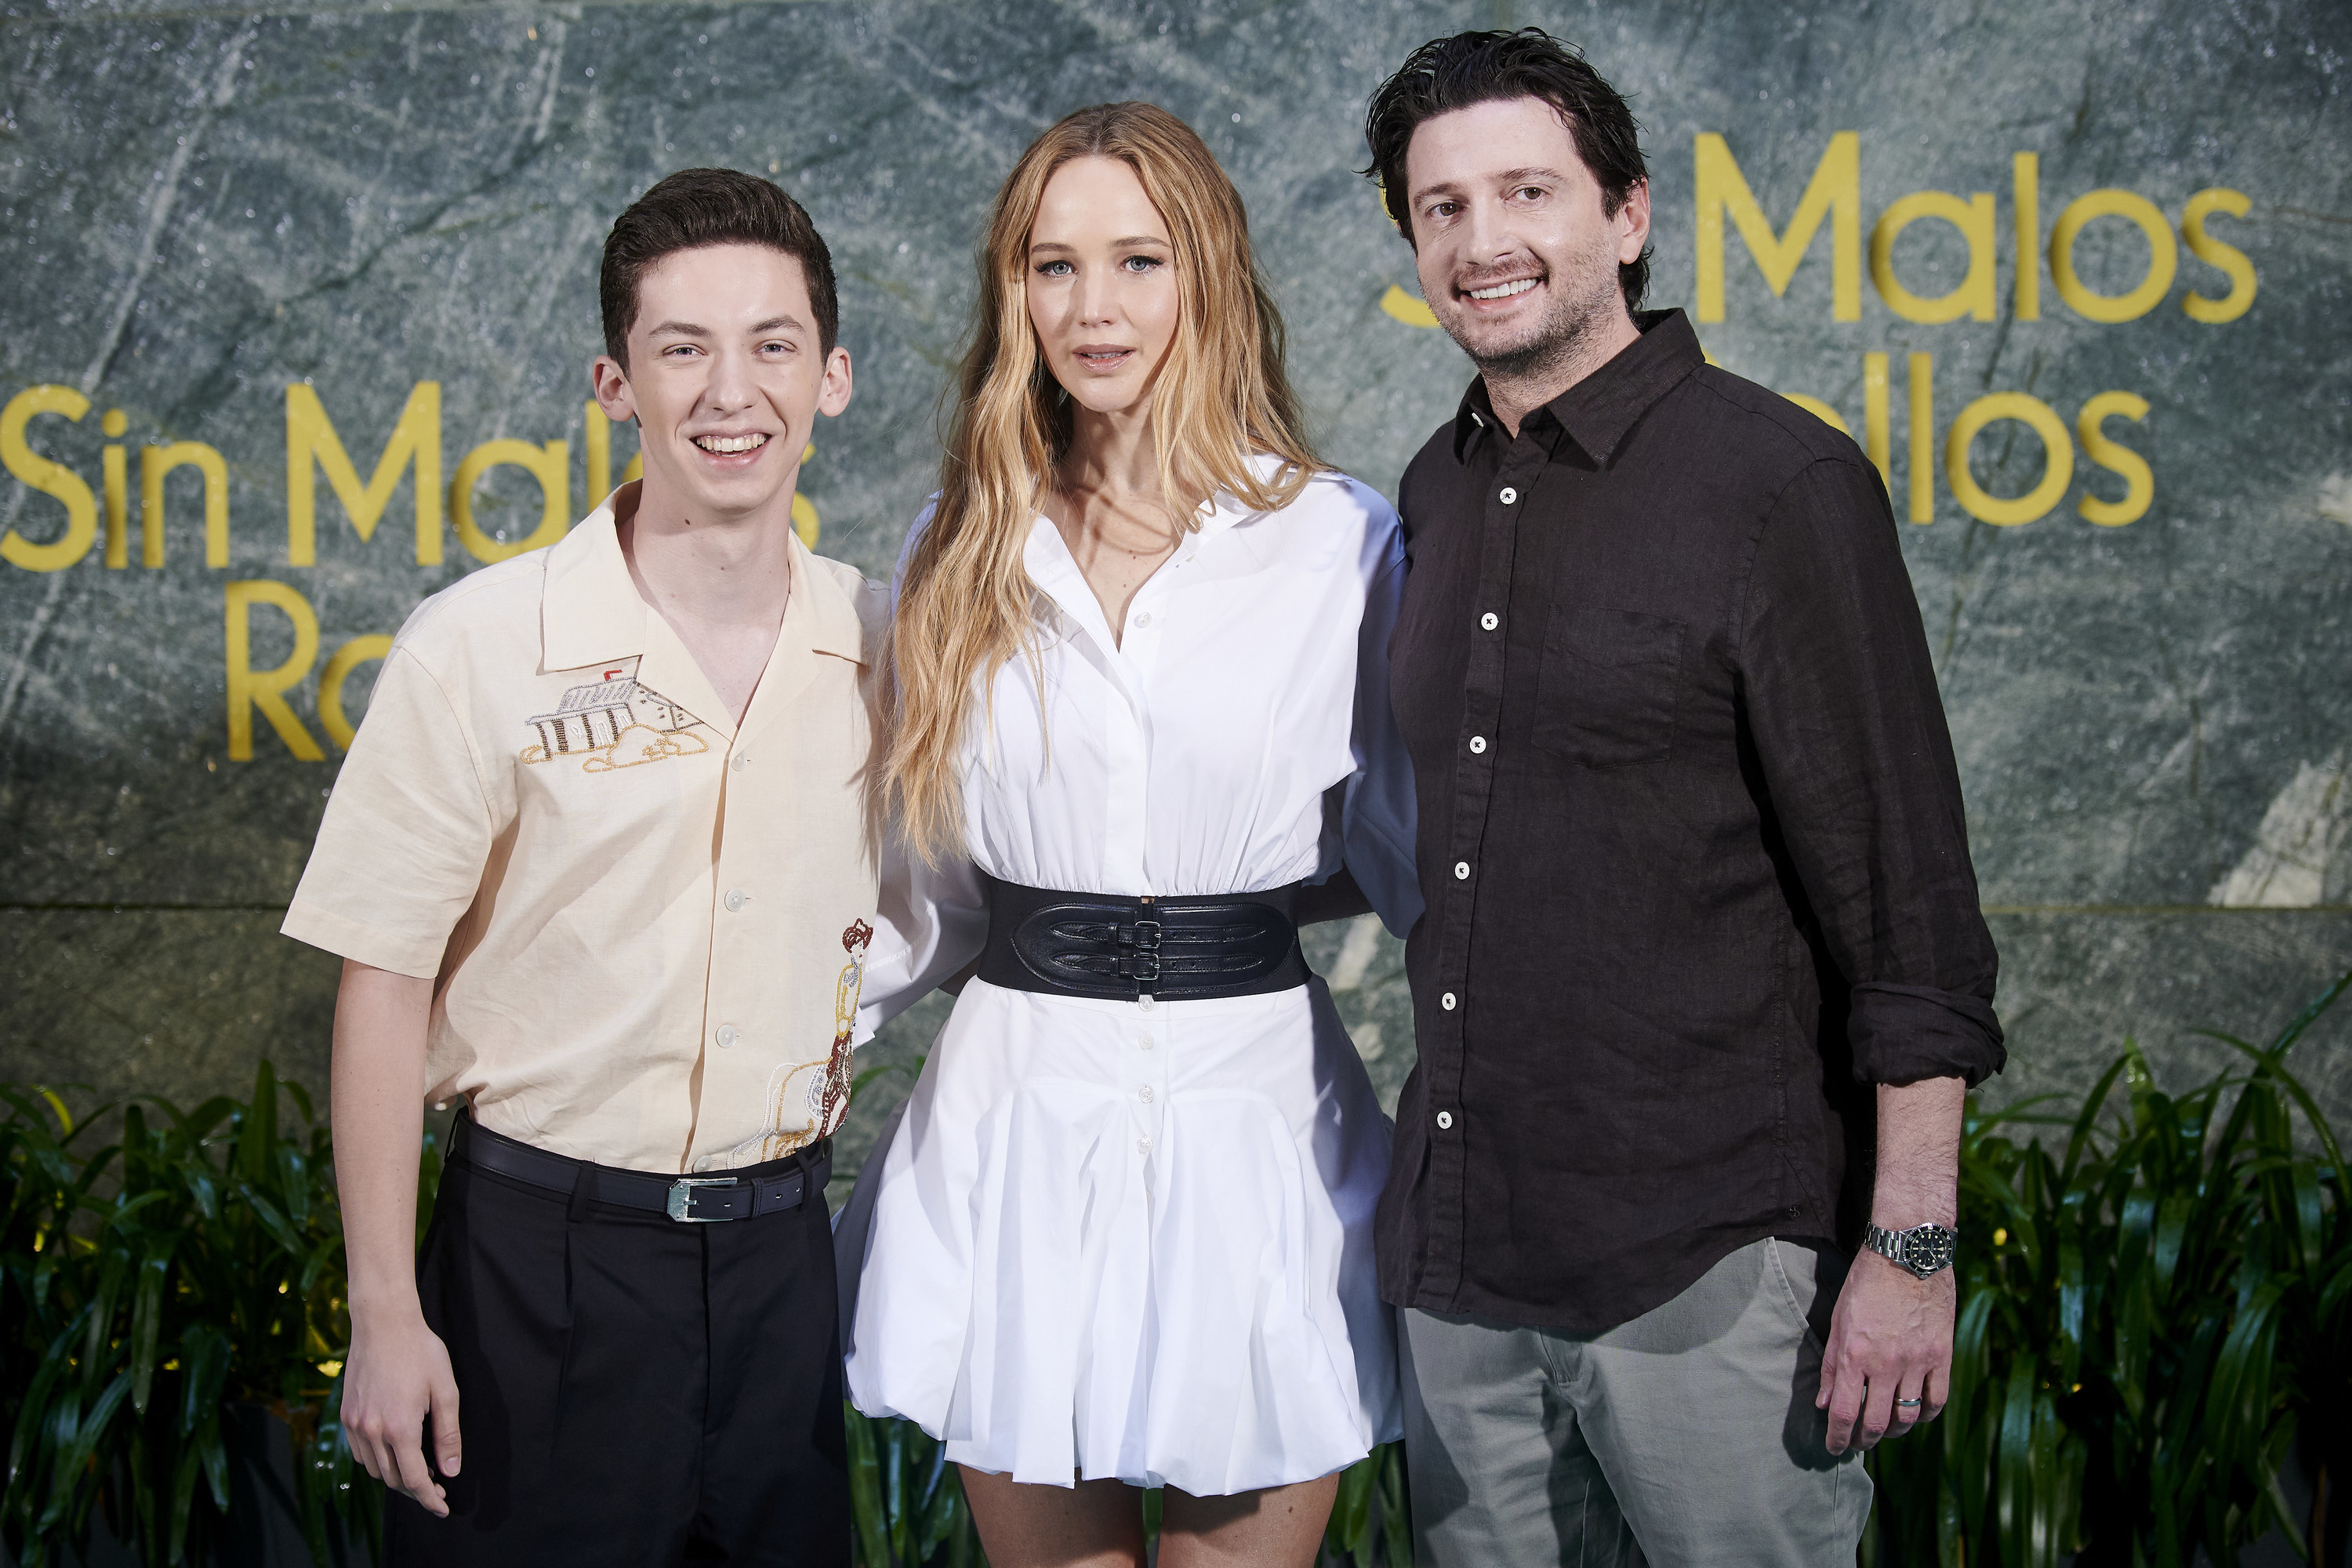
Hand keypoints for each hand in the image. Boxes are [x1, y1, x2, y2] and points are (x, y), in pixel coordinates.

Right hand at [342, 1307, 461, 1515]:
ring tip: (418, 1470)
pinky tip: (393, 1452)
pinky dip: (377, 1461)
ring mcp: (355, 1424)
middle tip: (436, 1486)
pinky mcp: (346, 1416)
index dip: (429, 1499)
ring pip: (374, 1470)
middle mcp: (372, 1431)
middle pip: (393, 1479)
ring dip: (396, 1477)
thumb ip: (448, 1434)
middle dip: (415, 1489)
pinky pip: (360, 1453)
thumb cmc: (420, 1352)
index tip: (442, 1507)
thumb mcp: (445, 1390)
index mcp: (400, 1427)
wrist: (383, 1324)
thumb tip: (450, 1470)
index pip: (414, 1480)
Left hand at [1816, 1249, 1953, 1453]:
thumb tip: (1825, 1404)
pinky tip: (1915, 1414)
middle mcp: (1887, 1364)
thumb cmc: (1866, 1283)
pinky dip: (1925, 1414)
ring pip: (1907, 1417)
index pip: (1845, 1413)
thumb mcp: (1838, 1320)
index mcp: (1855, 1355)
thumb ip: (1833, 1365)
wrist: (1907, 1254)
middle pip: (1876, 1423)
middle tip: (1858, 1443)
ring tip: (1884, 1430)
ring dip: (1893, 1431)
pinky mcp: (1942, 1355)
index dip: (1838, 1437)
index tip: (1834, 1448)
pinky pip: (1936, 1400)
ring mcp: (1917, 1362)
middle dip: (1863, 1440)